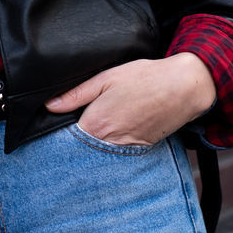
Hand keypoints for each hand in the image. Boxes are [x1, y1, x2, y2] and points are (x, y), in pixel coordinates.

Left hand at [43, 55, 215, 145]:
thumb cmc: (144, 79)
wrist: (183, 88)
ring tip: (97, 130)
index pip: (66, 138)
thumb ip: (76, 94)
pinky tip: (115, 133)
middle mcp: (109, 143)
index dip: (59, 131)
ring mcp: (126, 150)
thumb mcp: (105, 78)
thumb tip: (49, 105)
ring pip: (100, 154)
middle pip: (83, 149)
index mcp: (96, 124)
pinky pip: (118, 154)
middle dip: (76, 142)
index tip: (54, 126)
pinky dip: (112, 148)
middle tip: (74, 128)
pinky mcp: (140, 150)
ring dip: (94, 147)